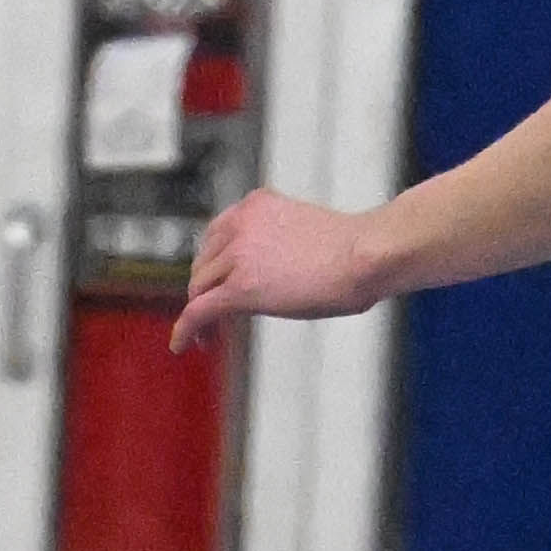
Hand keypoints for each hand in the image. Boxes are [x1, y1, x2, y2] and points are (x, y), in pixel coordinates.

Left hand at [172, 186, 384, 344]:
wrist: (367, 255)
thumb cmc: (357, 250)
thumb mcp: (306, 233)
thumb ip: (280, 245)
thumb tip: (278, 276)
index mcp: (256, 204)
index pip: (217, 236)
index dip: (212, 264)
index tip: (215, 283)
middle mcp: (240, 224)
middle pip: (205, 263)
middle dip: (205, 291)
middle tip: (212, 317)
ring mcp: (238, 255)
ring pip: (201, 289)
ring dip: (200, 314)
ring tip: (207, 338)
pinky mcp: (240, 288)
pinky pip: (199, 310)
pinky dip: (186, 329)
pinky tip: (183, 345)